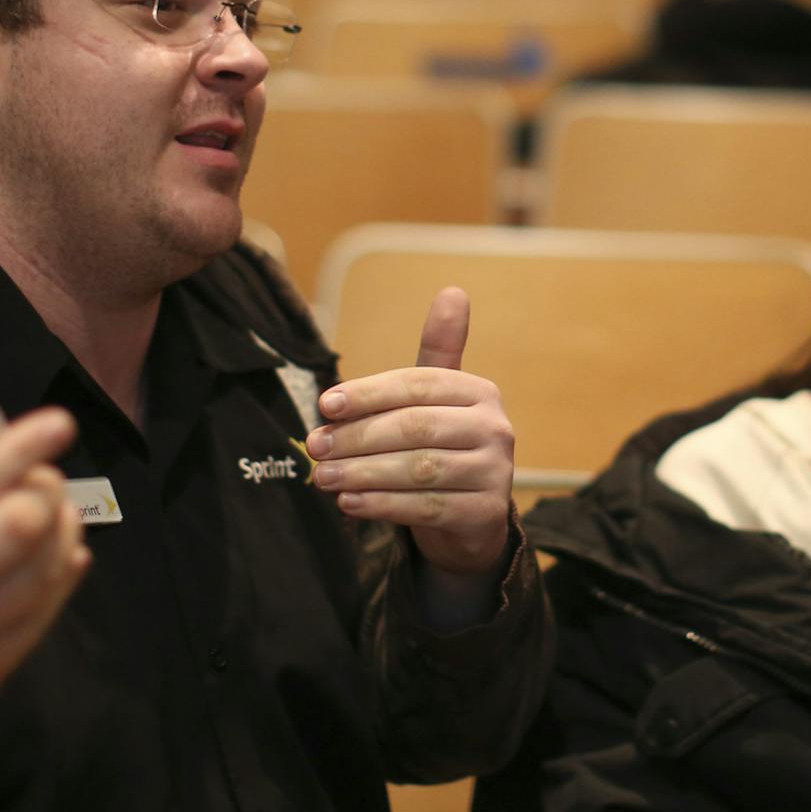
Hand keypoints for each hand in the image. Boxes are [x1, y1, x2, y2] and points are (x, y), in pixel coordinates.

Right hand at [0, 408, 88, 811]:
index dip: (19, 449)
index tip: (58, 423)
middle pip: (17, 524)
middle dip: (46, 487)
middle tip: (45, 474)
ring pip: (40, 568)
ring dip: (63, 527)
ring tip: (60, 508)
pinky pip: (42, 612)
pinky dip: (64, 573)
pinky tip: (68, 551)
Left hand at [307, 287, 514, 582]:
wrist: (471, 520)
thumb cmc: (441, 448)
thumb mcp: (435, 401)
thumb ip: (434, 353)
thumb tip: (454, 291)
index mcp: (479, 391)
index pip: (416, 385)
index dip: (367, 393)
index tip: (324, 405)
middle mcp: (495, 428)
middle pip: (414, 427)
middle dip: (357, 438)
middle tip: (314, 448)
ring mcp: (496, 472)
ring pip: (418, 469)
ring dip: (362, 473)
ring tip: (323, 478)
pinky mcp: (486, 513)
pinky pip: (426, 507)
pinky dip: (382, 505)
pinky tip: (349, 503)